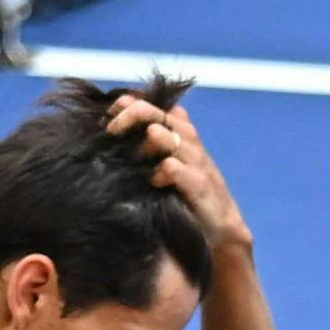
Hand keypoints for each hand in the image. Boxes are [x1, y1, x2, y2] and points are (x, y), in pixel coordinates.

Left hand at [109, 92, 252, 256]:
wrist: (222, 224)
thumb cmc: (189, 192)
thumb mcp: (171, 162)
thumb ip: (155, 141)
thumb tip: (125, 123)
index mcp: (178, 130)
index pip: (148, 104)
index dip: (125, 106)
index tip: (107, 119)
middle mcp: (186, 140)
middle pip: (153, 114)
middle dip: (128, 118)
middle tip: (110, 133)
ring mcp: (194, 160)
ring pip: (165, 136)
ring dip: (145, 142)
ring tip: (132, 156)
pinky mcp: (198, 183)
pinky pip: (173, 167)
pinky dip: (160, 171)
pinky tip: (154, 182)